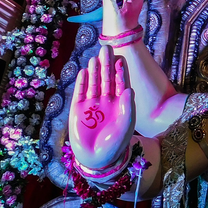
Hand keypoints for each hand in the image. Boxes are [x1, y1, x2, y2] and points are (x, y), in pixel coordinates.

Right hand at [68, 45, 135, 169]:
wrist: (98, 158)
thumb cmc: (115, 144)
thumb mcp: (126, 126)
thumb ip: (128, 108)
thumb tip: (129, 90)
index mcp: (120, 104)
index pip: (121, 83)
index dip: (120, 71)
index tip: (120, 58)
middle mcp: (106, 101)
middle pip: (106, 79)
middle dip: (106, 64)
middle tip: (106, 48)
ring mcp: (92, 105)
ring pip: (93, 83)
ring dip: (94, 71)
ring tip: (95, 57)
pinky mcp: (78, 110)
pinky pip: (80, 93)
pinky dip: (82, 83)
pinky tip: (83, 71)